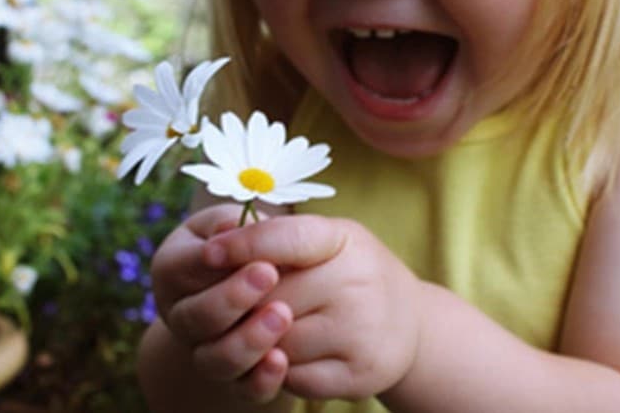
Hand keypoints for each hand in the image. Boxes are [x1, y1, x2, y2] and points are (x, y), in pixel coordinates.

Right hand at [149, 203, 295, 401]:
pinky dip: (260, 380)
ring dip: (247, 340)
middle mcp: (179, 315)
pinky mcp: (234, 379)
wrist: (255, 285)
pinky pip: (243, 389)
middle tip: (269, 274)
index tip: (253, 252)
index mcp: (172, 269)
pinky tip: (280, 361)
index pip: (184, 267)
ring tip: (281, 315)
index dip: (216, 260)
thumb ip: (232, 221)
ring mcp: (203, 350)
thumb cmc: (242, 242)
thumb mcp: (232, 222)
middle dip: (232, 297)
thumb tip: (232, 226)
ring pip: (214, 359)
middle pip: (196, 317)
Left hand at [202, 215, 424, 400]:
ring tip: (270, 330)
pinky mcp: (360, 375)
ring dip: (262, 343)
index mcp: (344, 240)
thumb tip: (217, 244)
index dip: (245, 244)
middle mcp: (359, 282)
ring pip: (278, 345)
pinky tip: (291, 356)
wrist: (411, 324)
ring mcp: (362, 332)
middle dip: (247, 307)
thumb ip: (278, 238)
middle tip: (244, 307)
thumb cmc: (350, 272)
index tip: (209, 253)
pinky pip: (294, 380)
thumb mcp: (326, 241)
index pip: (288, 238)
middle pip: (270, 301)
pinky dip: (282, 373)